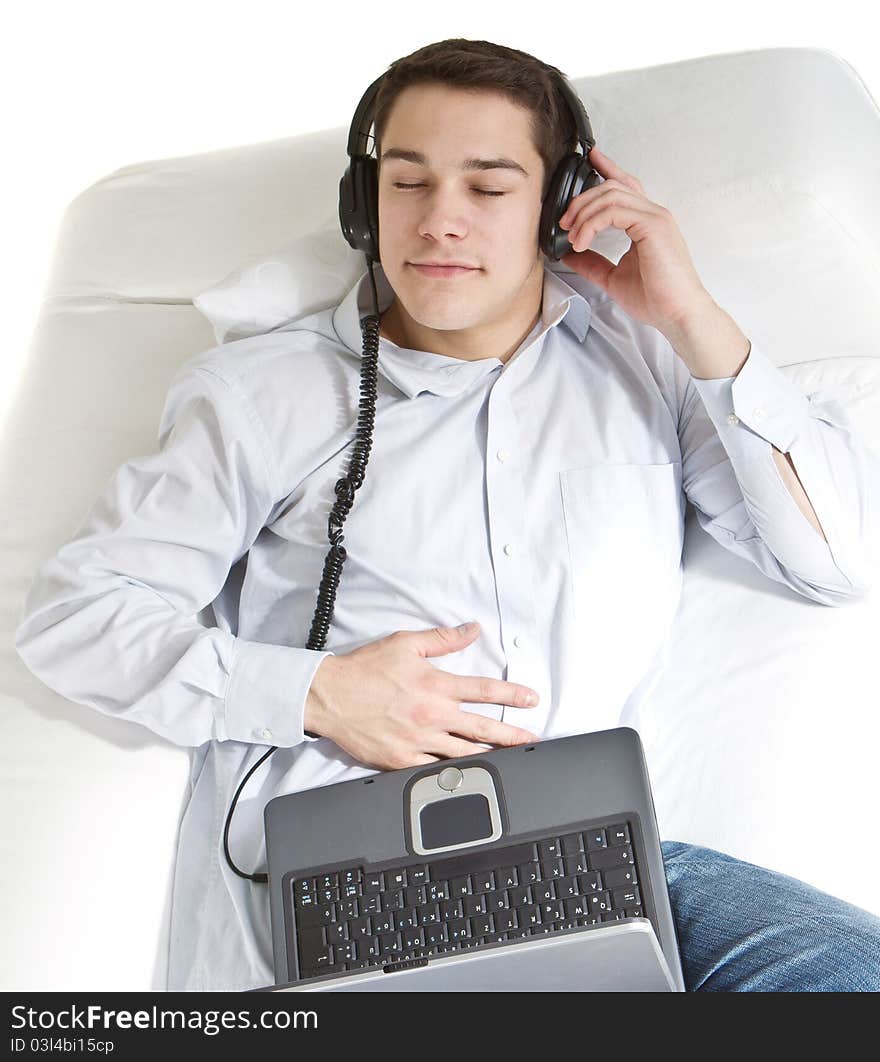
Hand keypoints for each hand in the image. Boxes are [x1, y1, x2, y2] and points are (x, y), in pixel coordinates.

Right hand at [304, 622, 540, 770]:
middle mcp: (431, 715)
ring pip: (464, 753)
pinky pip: (434, 769)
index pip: (483, 691)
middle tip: (531, 738)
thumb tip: (472, 629)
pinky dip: (454, 772)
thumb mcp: (406, 644)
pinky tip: (468, 774)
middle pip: (482, 728)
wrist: (329, 696)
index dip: (512, 695)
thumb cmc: (364, 669)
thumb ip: (442, 639)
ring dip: (490, 756)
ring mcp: (418, 741)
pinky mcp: (402, 760)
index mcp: (435, 685)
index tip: (531, 699)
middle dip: (512, 734)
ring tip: (509, 760)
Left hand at [558, 146, 712, 332]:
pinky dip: (592, 223)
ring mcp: (655, 217)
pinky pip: (615, 210)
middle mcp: (653, 214)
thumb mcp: (613, 277)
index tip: (588, 160)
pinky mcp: (653, 226)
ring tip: (571, 235)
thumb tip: (568, 253)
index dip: (606, 168)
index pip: (625, 186)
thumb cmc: (656, 298)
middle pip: (611, 187)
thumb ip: (592, 262)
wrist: (678, 315)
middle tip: (564, 221)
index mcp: (646, 222)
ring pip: (610, 194)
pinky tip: (582, 241)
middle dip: (581, 200)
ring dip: (583, 212)